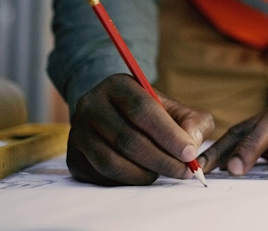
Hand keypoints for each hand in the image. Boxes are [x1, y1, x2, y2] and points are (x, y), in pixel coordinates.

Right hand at [67, 74, 213, 185]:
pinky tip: (144, 175)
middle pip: (128, 139)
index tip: (190, 154)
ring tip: (164, 172)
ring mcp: (78, 132)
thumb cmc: (153, 115)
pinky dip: (128, 181)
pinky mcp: (73, 158)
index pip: (142, 110)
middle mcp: (91, 105)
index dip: (168, 135)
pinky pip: (102, 177)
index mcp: (118, 85)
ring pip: (112, 162)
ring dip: (145, 174)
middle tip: (185, 172)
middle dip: (162, 160)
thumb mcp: (177, 109)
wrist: (115, 117)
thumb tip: (191, 143)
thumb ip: (194, 122)